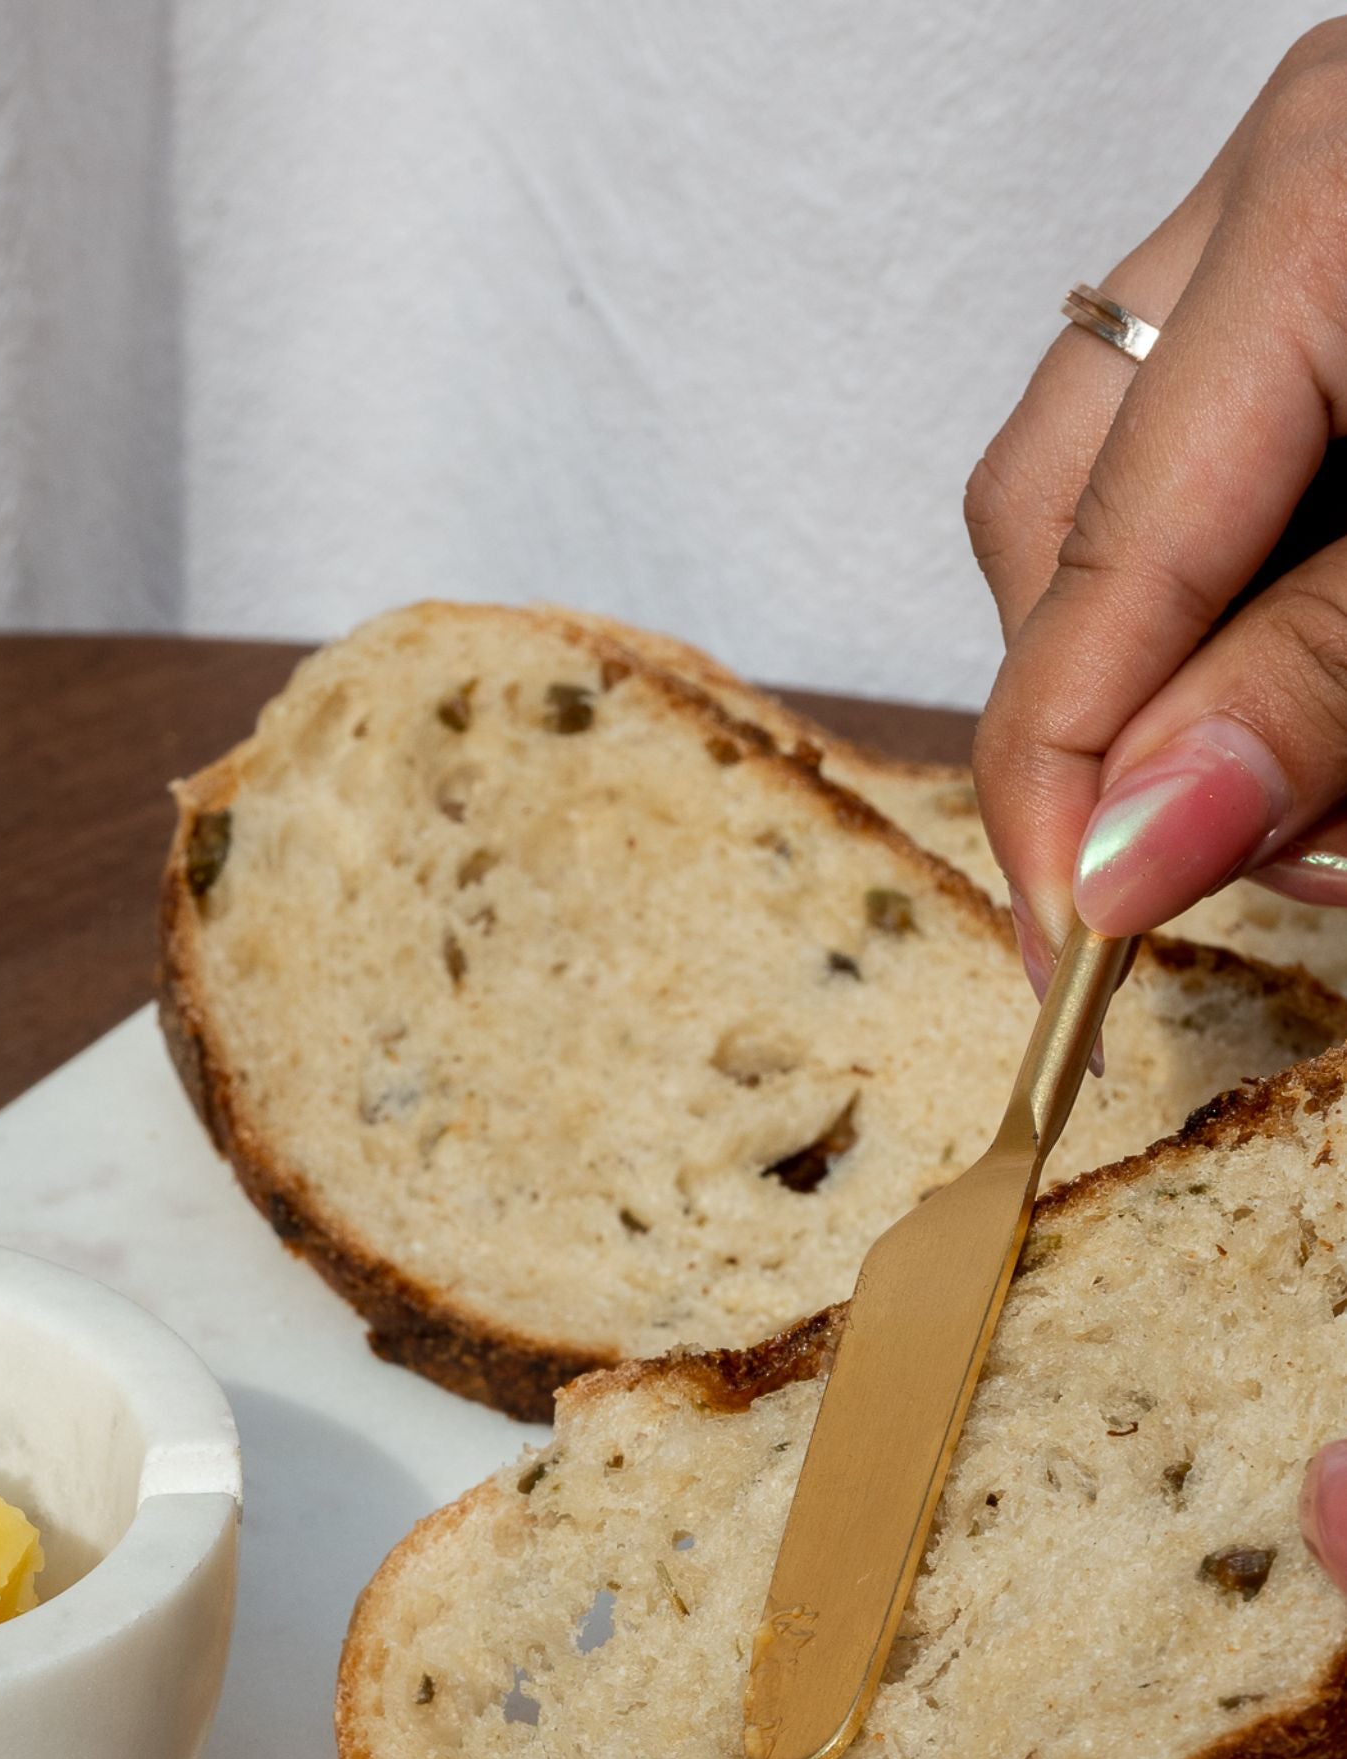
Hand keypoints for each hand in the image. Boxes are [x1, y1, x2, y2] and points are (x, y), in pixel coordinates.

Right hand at [967, 20, 1346, 989]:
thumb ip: (1327, 674)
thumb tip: (1126, 853)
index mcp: (1329, 199)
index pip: (1095, 552)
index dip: (1060, 783)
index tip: (1064, 956)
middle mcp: (1283, 184)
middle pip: (1057, 510)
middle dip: (1117, 721)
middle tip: (1245, 860)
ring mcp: (1306, 205)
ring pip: (1112, 478)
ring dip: (1180, 665)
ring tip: (1324, 772)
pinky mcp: (1341, 253)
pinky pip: (1210, 441)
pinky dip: (1251, 585)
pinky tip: (1323, 653)